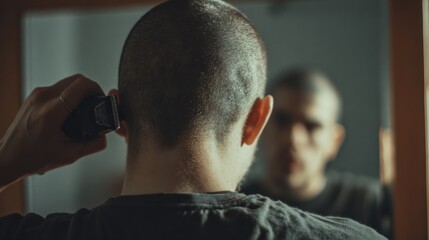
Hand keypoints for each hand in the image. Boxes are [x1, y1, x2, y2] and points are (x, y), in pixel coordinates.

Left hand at [0, 74, 106, 190]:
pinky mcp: (34, 96)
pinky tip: (69, 110)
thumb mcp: (69, 155)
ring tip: (83, 108)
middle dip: (90, 89)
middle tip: (95, 103)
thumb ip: (92, 144)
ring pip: (67, 82)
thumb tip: (105, 135)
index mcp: (51, 113)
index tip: (101, 98)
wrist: (8, 158)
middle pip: (76, 80)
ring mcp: (36, 95)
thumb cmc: (33, 158)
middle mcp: (42, 99)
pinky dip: (68, 95)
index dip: (96, 89)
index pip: (80, 86)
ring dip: (79, 91)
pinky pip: (58, 88)